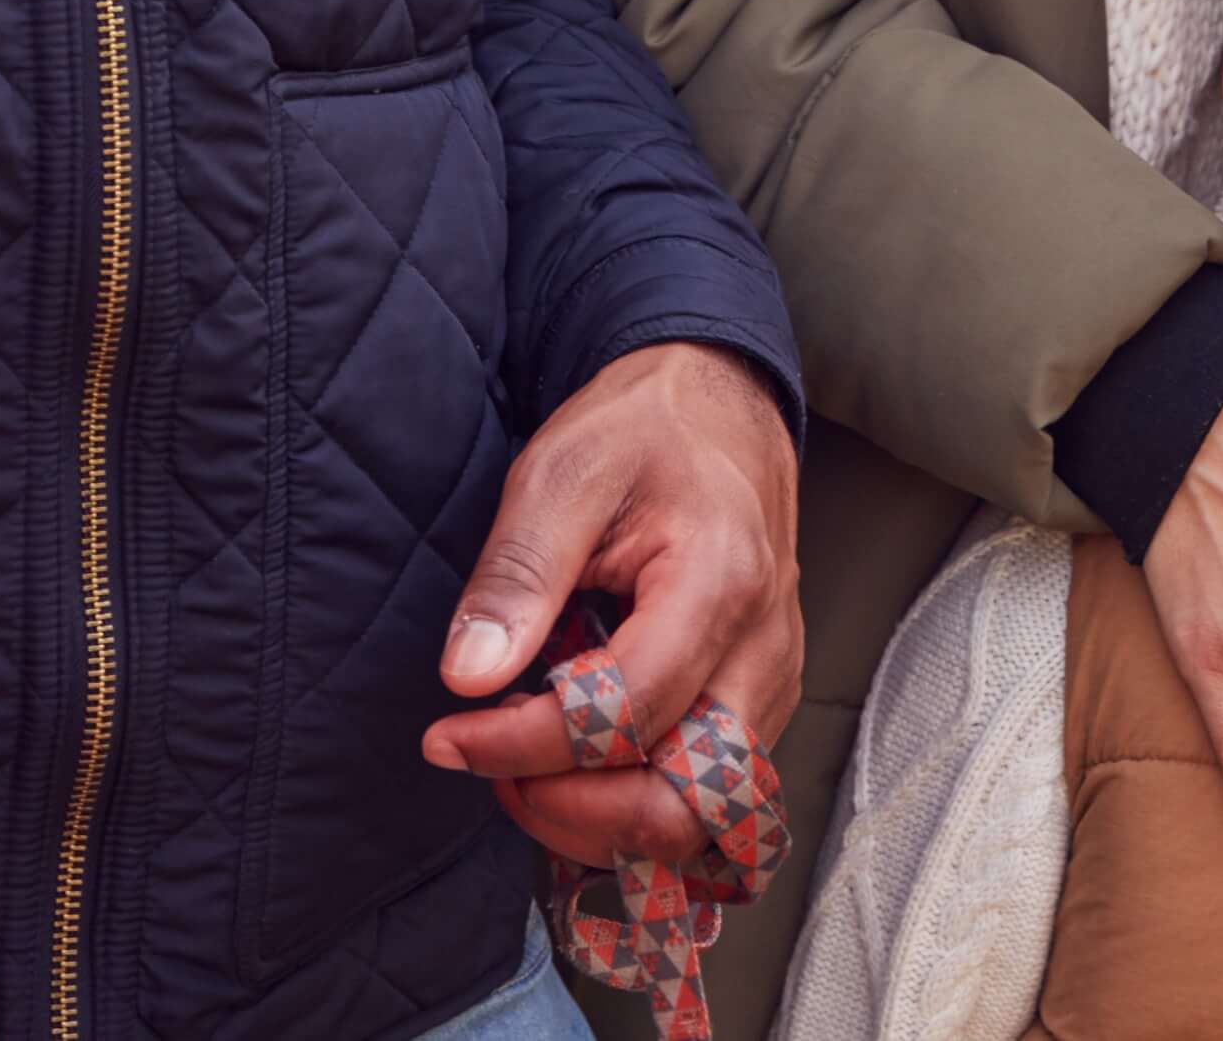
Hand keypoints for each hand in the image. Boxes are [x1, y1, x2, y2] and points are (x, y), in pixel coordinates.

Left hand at [420, 342, 801, 866]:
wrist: (719, 405)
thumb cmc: (642, 431)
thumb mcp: (561, 471)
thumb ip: (517, 574)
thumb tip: (467, 678)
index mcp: (718, 582)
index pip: (626, 713)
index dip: (526, 744)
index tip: (450, 732)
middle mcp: (762, 648)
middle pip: (685, 803)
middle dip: (575, 811)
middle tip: (495, 770)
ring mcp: (772, 680)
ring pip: (703, 817)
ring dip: (604, 819)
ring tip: (525, 769)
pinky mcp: (760, 699)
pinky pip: (711, 793)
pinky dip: (636, 801)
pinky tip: (572, 761)